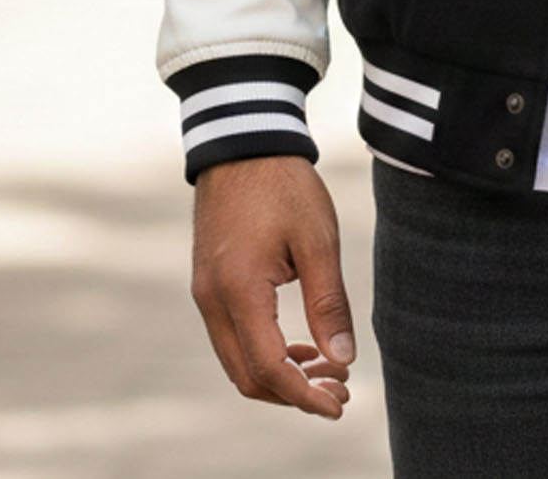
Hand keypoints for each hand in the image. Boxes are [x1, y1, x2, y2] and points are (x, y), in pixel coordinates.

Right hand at [191, 156, 354, 420]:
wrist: (244, 143)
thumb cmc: (284, 186)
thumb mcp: (317, 240)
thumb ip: (328, 303)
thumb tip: (343, 360)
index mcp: (239, 291)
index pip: (269, 368)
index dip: (305, 396)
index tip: (340, 405)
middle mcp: (212, 301)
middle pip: (248, 376)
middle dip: (294, 393)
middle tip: (339, 389)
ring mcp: (205, 294)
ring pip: (237, 361)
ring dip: (279, 375)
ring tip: (326, 367)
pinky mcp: (208, 284)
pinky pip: (231, 338)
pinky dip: (264, 352)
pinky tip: (299, 343)